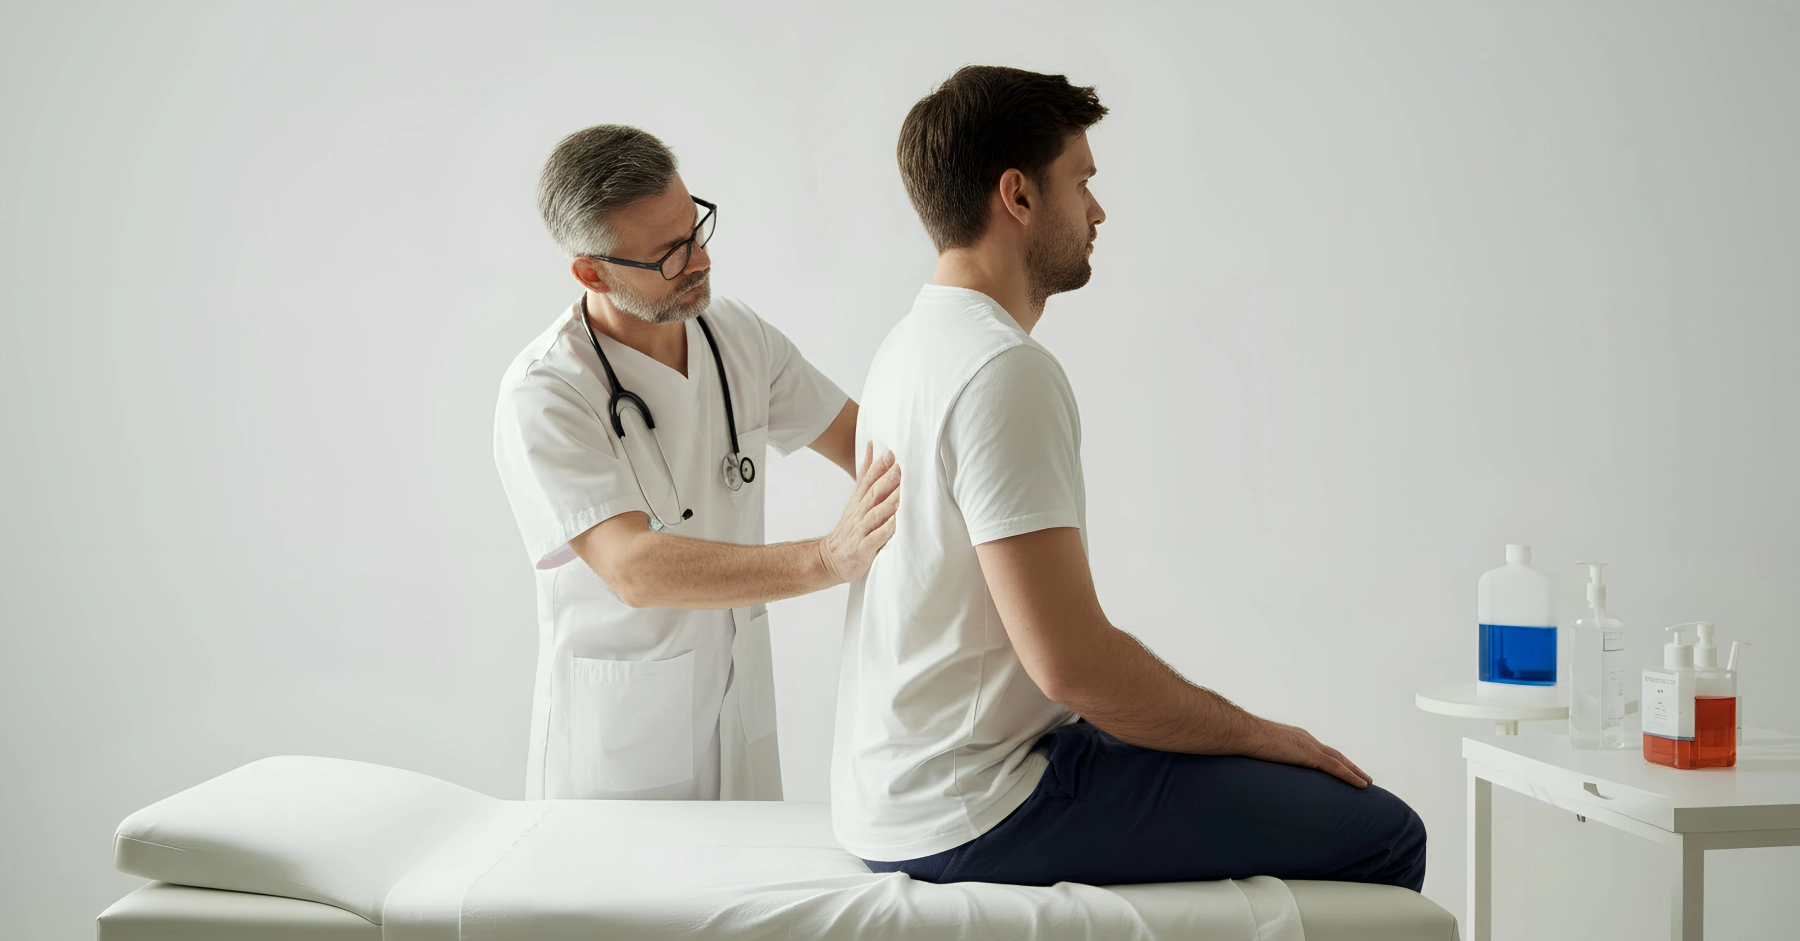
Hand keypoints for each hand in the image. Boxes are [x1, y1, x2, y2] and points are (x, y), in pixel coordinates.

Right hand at [818, 443, 899, 583]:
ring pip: (875, 514)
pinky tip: (894, 523)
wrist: (830, 559)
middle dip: (885, 480)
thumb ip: (866, 476)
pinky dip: (885, 530)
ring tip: (900, 492)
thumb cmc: (849, 529)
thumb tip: (871, 450)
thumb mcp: (855, 500)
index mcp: (858, 501)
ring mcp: (860, 531)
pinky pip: (875, 538)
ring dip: (888, 503)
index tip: (890, 454)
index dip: (878, 467)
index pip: (867, 481)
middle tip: (897, 468)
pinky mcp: (862, 548)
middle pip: (872, 494)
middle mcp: (859, 514)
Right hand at [1243, 719, 1371, 788]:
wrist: (1241, 732)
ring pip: (1340, 760)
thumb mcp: (1254, 750)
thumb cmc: (1240, 740)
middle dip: (1348, 765)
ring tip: (1367, 782)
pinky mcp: (1309, 754)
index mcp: (1292, 737)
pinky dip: (1351, 776)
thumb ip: (1260, 759)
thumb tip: (1252, 775)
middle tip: (1361, 775)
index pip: (1318, 749)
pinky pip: (1336, 767)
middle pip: (1333, 753)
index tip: (1339, 767)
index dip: (1331, 759)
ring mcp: (1308, 745)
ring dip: (1355, 771)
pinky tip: (1362, 785)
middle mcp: (1304, 738)